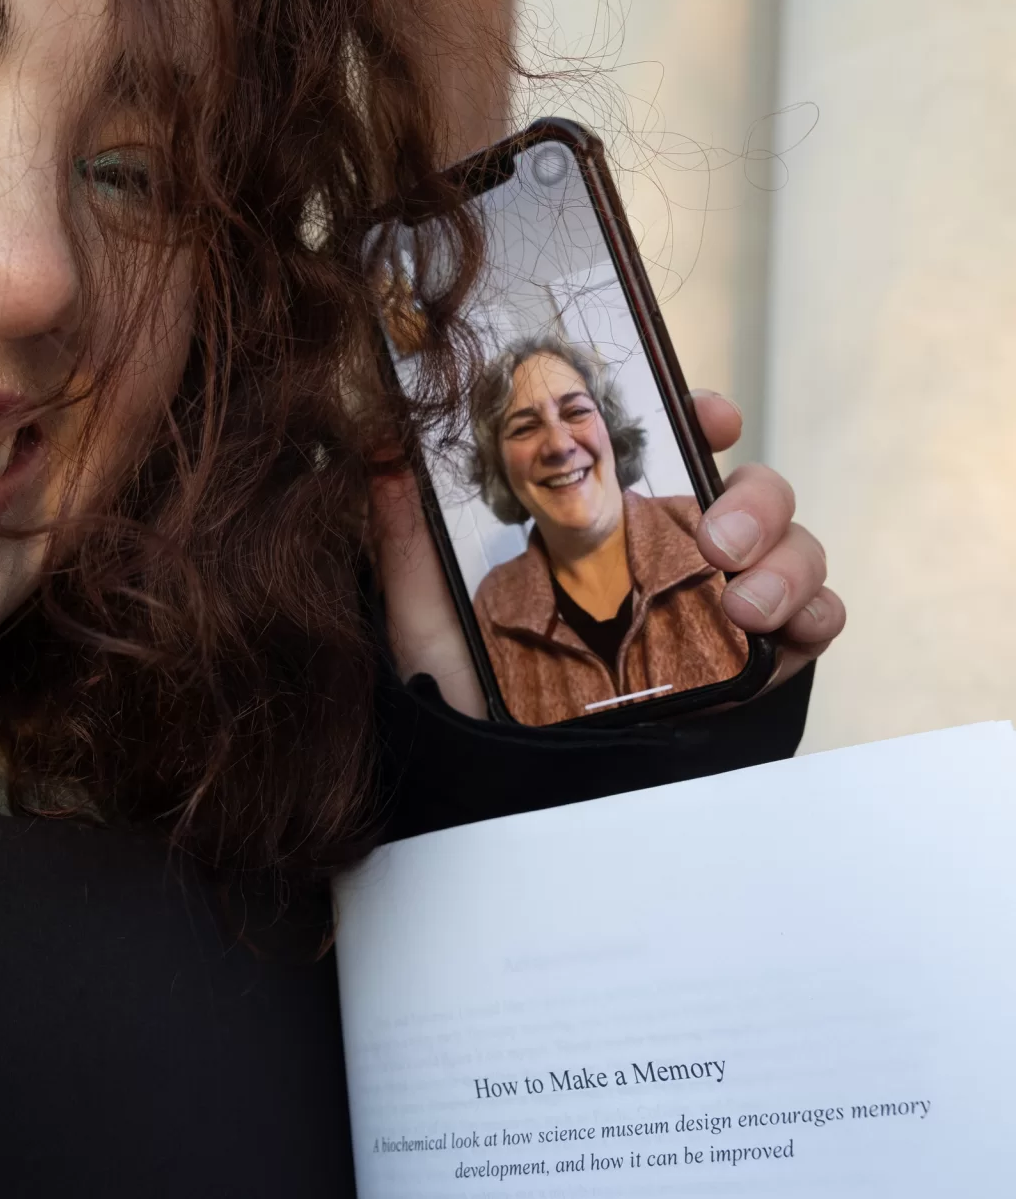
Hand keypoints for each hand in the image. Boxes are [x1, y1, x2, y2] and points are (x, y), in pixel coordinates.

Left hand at [369, 388, 845, 718]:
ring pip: (793, 547)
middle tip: (713, 541)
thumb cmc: (469, 690)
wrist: (506, 783)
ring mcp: (722, 604)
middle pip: (750, 491)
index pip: (672, 446)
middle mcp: (675, 552)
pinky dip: (818, 613)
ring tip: (739, 604)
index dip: (699, 417)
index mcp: (610, 520)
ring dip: (786, 560)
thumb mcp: (426, 608)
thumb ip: (406, 531)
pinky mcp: (757, 664)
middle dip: (754, 500)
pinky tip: (785, 631)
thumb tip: (379, 447)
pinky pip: (818, 621)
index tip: (705, 415)